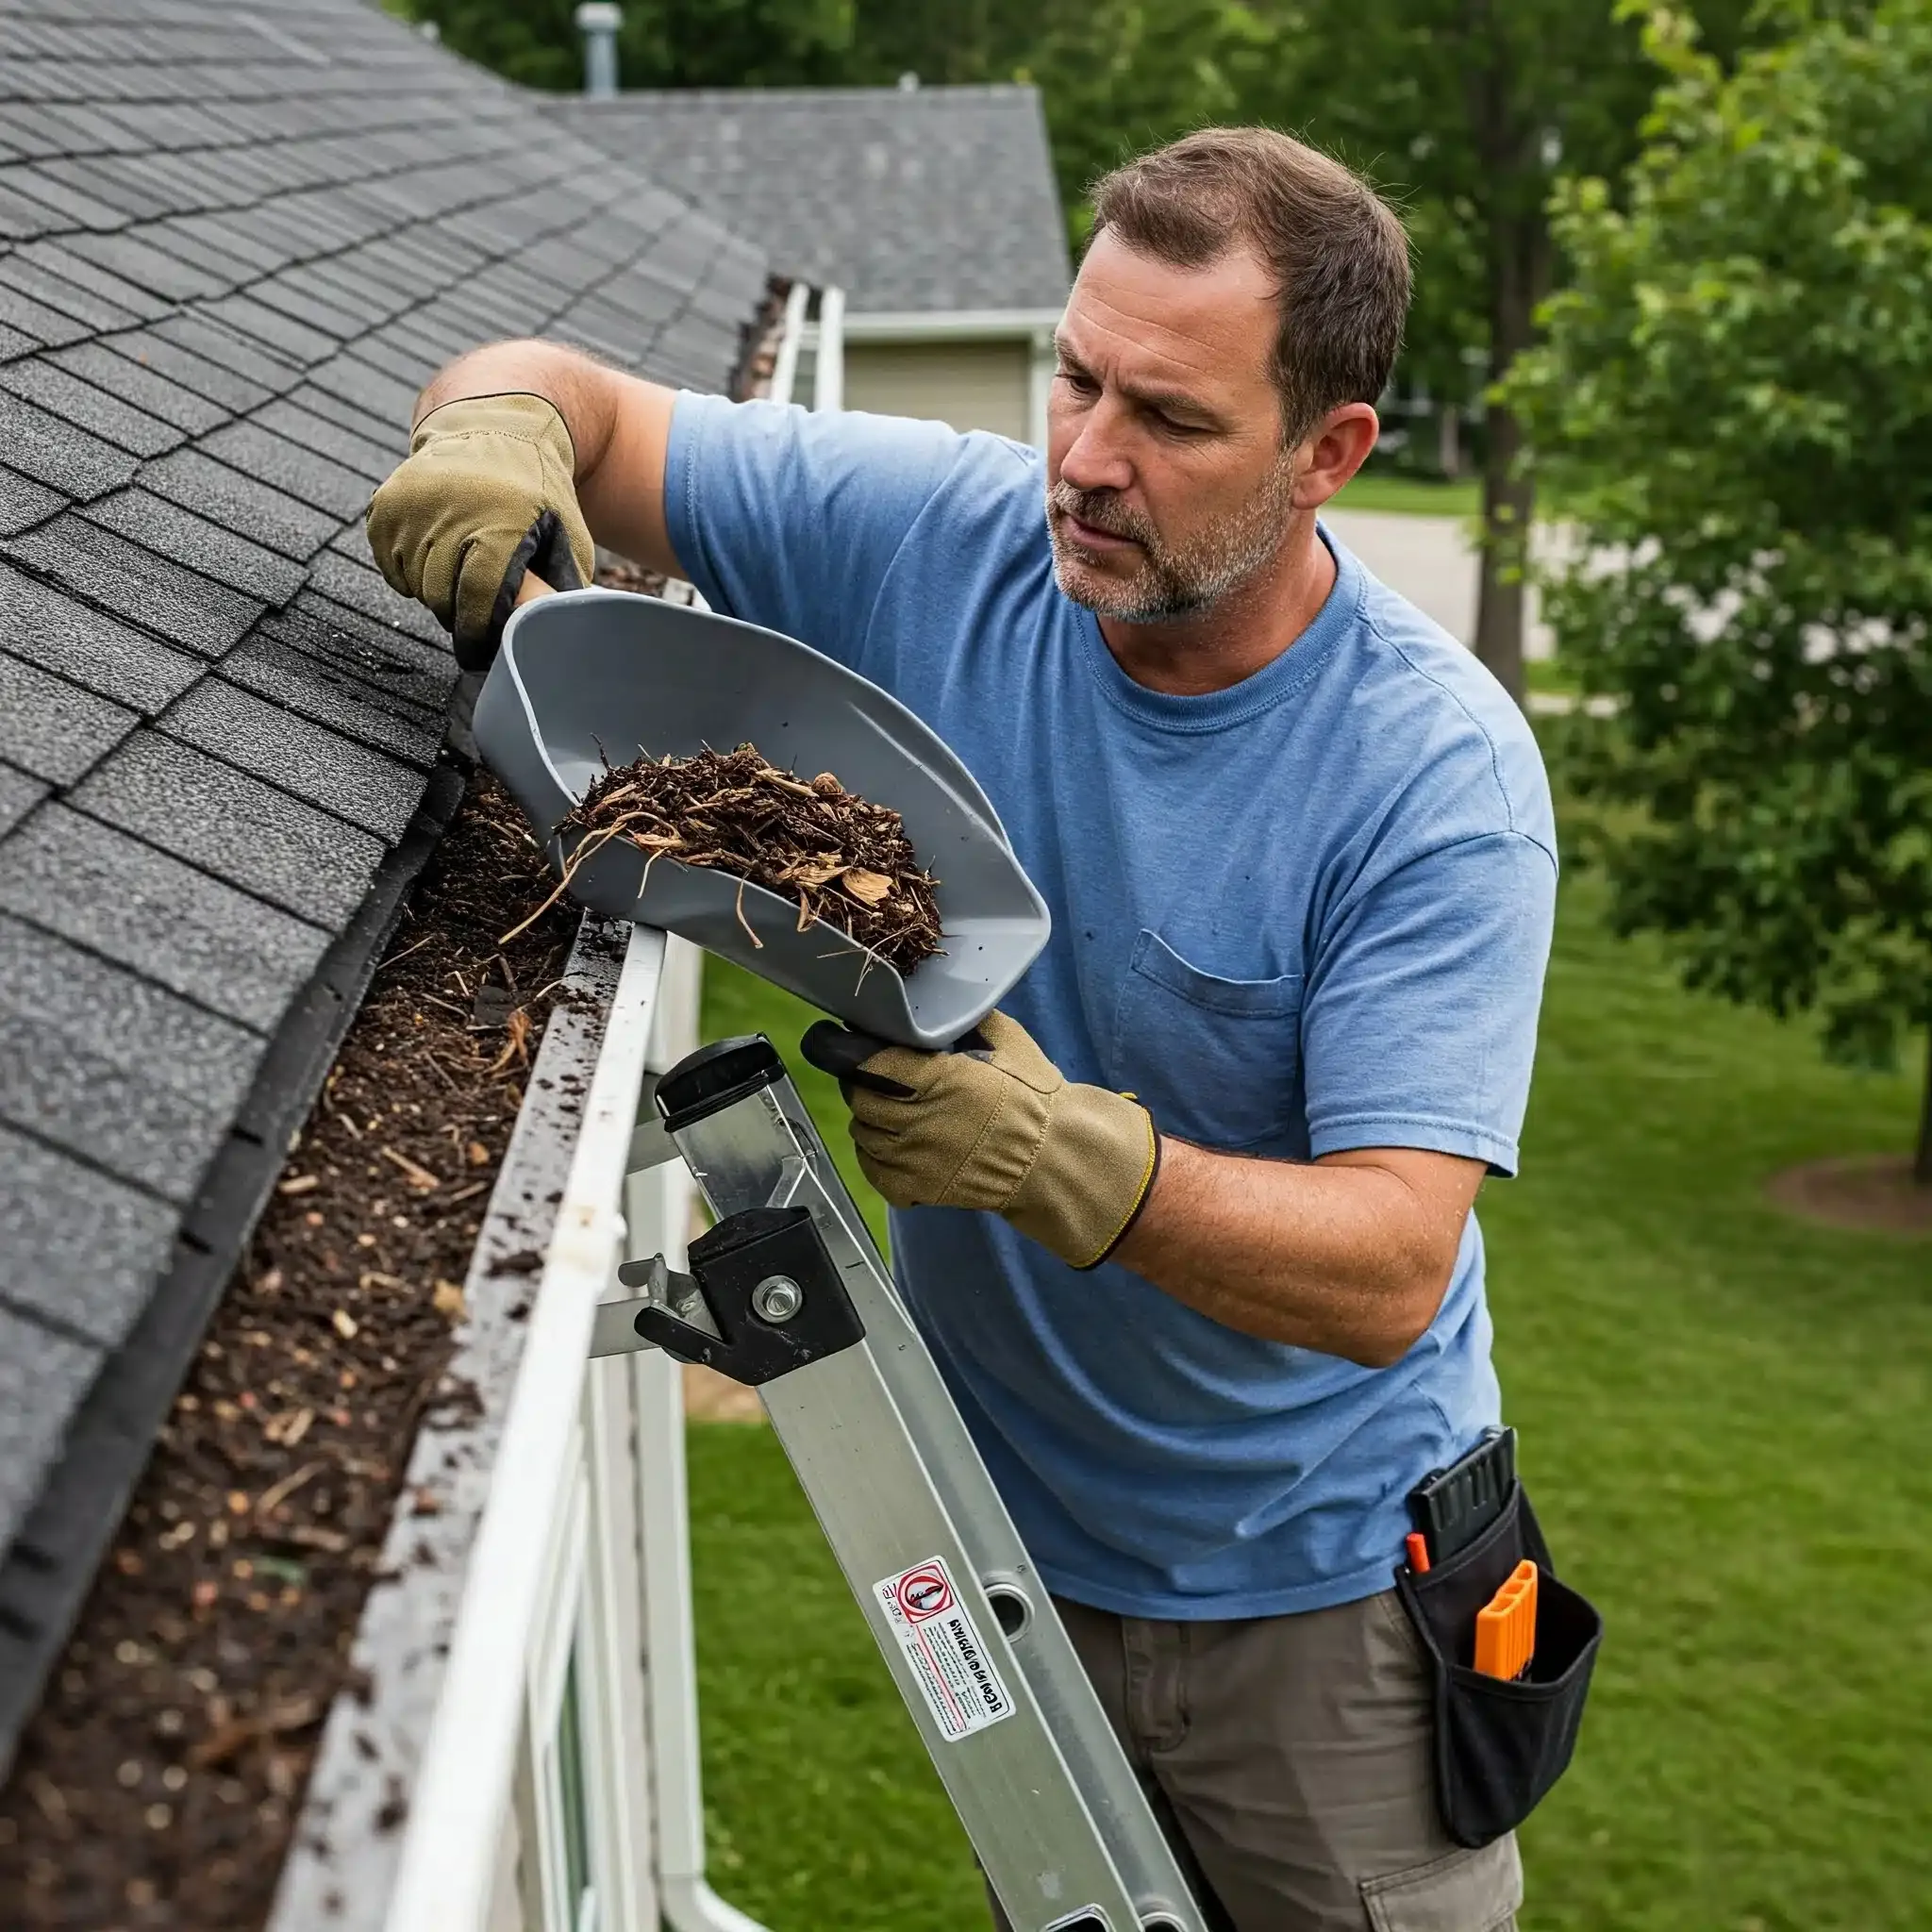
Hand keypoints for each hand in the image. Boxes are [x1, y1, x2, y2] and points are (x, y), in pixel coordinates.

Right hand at [366, 392, 594, 668]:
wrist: (492, 424)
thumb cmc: (537, 491)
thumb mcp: (566, 533)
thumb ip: (561, 583)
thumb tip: (558, 634)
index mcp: (501, 522)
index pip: (478, 594)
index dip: (477, 628)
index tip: (480, 648)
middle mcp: (452, 509)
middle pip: (442, 594)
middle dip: (457, 611)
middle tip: (473, 607)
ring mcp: (414, 503)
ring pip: (414, 581)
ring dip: (434, 589)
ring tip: (458, 568)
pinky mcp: (387, 503)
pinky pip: (390, 562)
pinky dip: (408, 569)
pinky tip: (434, 551)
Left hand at [802, 1011, 1159, 1269]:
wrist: (1051, 1159)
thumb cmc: (1033, 1096)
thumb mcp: (1007, 1042)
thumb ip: (968, 1019)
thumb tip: (936, 1001)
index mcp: (941, 1079)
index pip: (868, 1061)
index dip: (842, 1048)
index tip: (831, 1037)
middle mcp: (920, 1121)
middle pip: (858, 1096)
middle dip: (861, 1081)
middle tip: (877, 1074)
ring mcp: (914, 1159)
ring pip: (861, 1131)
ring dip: (869, 1117)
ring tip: (893, 1109)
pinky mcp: (914, 1188)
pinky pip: (871, 1168)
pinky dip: (874, 1153)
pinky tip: (895, 1141)